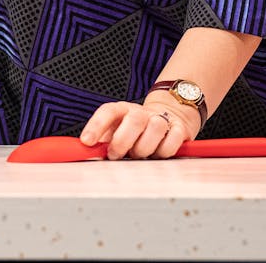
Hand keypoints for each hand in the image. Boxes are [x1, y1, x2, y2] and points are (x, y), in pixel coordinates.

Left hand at [78, 98, 198, 159]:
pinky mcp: (179, 129)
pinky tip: (157, 153)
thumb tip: (86, 152)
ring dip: (144, 148)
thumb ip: (103, 140)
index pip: (107, 112)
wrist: (169, 114)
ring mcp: (161, 119)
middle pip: (133, 120)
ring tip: (138, 155)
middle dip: (122, 141)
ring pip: (155, 128)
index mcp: (122, 110)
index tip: (86, 142)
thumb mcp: (116, 130)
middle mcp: (141, 112)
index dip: (96, 126)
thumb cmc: (136, 128)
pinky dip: (163, 151)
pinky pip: (172, 141)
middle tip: (115, 155)